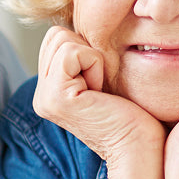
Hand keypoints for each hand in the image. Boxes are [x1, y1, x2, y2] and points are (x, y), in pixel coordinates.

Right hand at [33, 25, 164, 167]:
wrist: (138, 148)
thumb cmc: (130, 114)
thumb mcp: (98, 79)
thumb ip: (81, 59)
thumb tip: (78, 30)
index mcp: (48, 91)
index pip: (55, 38)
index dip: (85, 51)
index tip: (100, 84)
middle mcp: (40, 96)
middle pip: (55, 35)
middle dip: (86, 52)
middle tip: (100, 87)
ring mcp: (43, 97)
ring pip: (62, 39)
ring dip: (91, 59)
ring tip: (99, 91)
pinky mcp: (56, 96)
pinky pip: (73, 52)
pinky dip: (94, 65)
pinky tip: (100, 92)